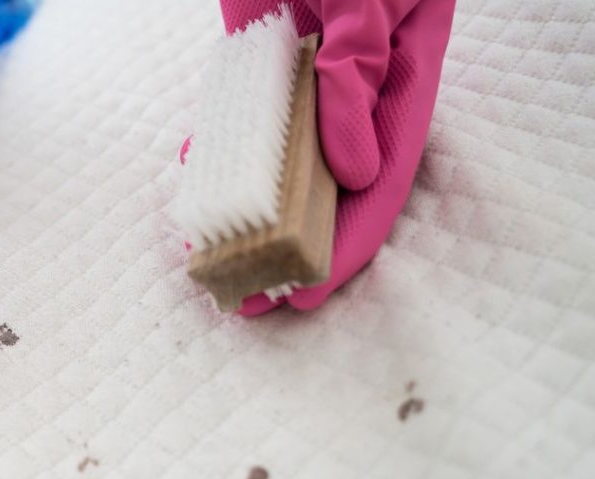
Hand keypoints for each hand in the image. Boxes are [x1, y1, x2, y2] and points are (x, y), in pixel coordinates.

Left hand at [188, 0, 455, 314]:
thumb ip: (362, 70)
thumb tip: (354, 167)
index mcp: (400, 77)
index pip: (382, 176)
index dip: (350, 240)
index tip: (313, 290)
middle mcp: (353, 90)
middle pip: (329, 185)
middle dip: (294, 247)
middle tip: (253, 301)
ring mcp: (303, 78)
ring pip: (281, 162)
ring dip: (250, 215)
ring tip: (218, 266)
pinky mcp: (257, 61)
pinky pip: (240, 119)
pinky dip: (219, 154)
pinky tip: (194, 189)